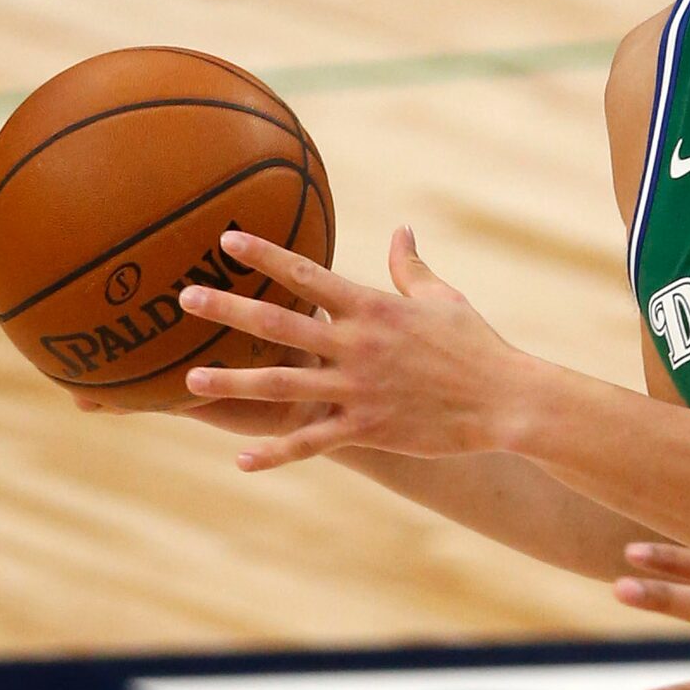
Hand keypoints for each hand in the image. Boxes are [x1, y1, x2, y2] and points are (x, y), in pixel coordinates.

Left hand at [178, 227, 529, 469]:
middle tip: (183, 299)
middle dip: (227, 311)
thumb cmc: (476, 345)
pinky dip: (275, 455)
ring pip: (282, 386)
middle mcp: (356, 346)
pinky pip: (312, 443)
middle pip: (278, 325)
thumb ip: (409, 266)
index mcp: (372, 309)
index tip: (225, 240)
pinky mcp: (367, 429)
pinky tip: (240, 461)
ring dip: (233, 383)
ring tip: (189, 381)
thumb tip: (400, 229)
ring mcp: (357, 390)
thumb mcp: (442, 299)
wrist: (506, 400)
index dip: (264, 256)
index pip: (306, 275)